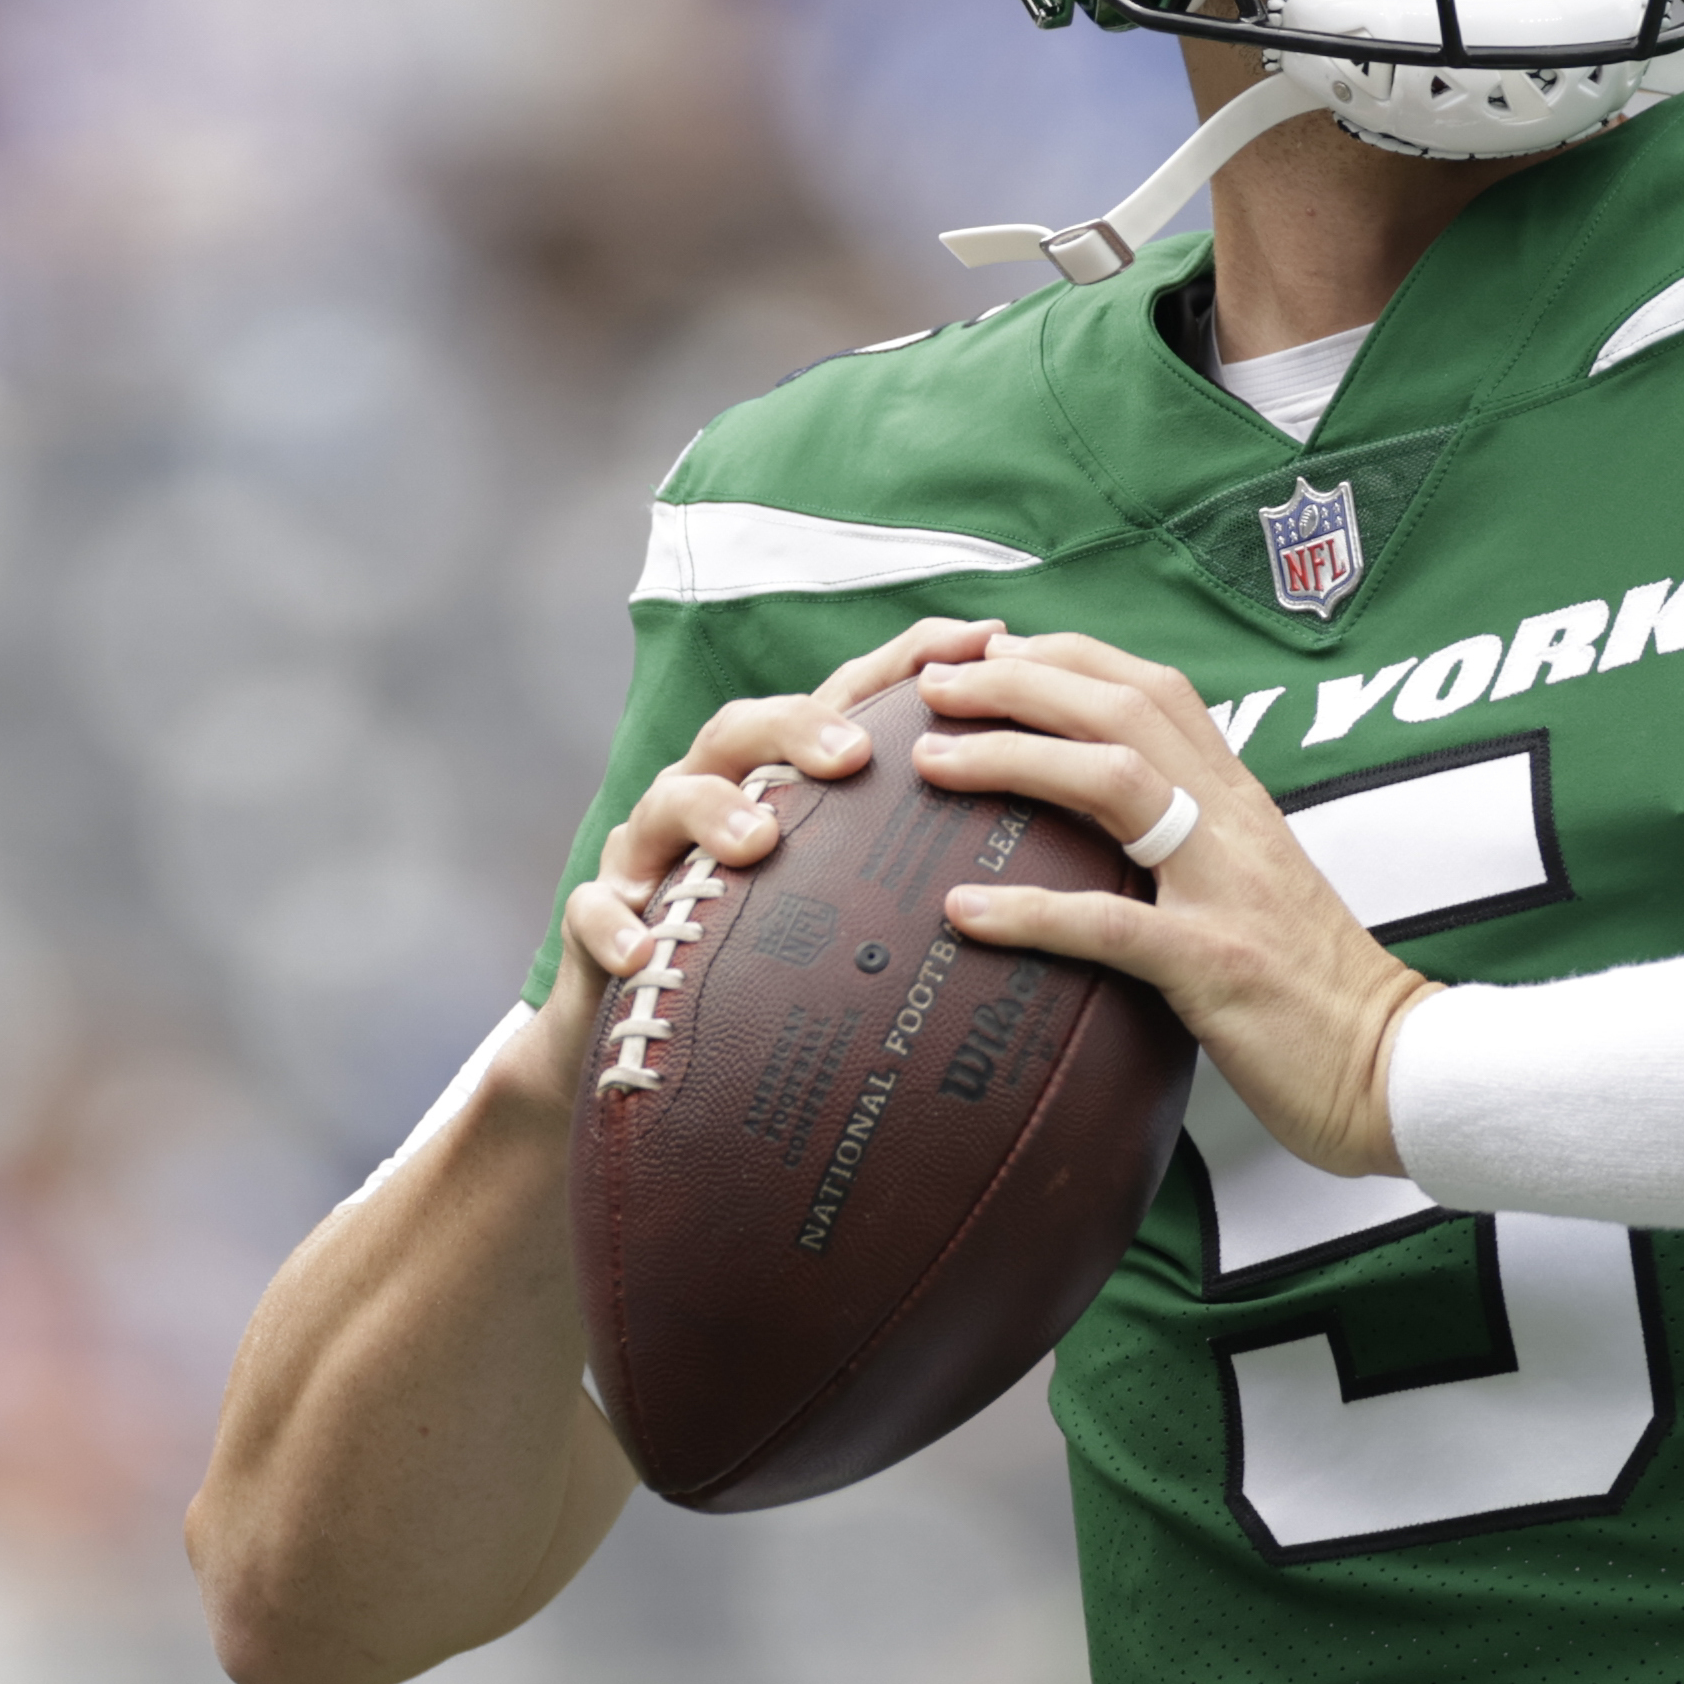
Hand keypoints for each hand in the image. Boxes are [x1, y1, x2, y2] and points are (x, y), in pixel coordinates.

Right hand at [506, 615, 1011, 1110]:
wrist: (655, 1045)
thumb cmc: (787, 962)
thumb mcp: (866, 904)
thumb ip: (944, 859)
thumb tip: (1090, 842)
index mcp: (790, 783)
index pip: (847, 699)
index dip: (909, 660)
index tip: (986, 638)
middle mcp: (718, 796)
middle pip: (749, 728)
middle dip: (800, 727)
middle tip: (856, 753)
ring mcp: (653, 855)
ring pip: (667, 797)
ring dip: (711, 812)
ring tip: (757, 844)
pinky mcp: (601, 925)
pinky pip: (592, 910)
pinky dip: (613, 923)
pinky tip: (644, 949)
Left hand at [903, 630, 1431, 1177]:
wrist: (1396, 1064)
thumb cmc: (1318, 993)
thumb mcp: (1256, 893)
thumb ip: (1193, 851)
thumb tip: (1106, 839)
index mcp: (1241, 804)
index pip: (1156, 690)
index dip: (1068, 657)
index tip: (991, 653)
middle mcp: (1235, 825)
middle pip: (1125, 709)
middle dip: (1021, 682)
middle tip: (935, 683)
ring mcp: (1228, 890)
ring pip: (1115, 782)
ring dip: (1013, 759)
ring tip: (932, 760)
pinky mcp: (1217, 966)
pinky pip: (1111, 926)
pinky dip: (1031, 911)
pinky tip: (962, 911)